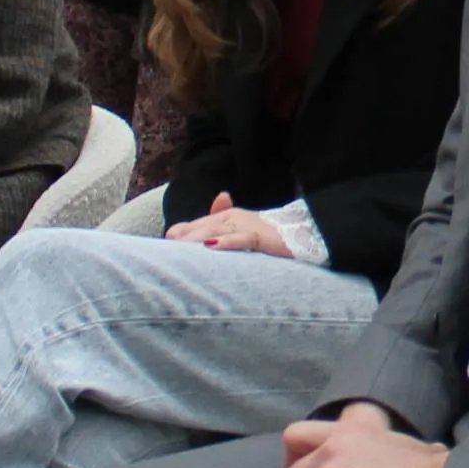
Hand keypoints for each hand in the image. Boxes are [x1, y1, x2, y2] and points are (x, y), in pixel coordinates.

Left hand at [166, 192, 297, 256]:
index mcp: (226, 216)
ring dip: (198, 237)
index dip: (180, 234)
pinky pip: (243, 239)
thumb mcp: (236, 234)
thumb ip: (213, 233)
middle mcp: (234, 218)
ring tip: (181, 248)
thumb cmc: (266, 237)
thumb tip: (181, 235)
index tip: (164, 246)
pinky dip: (228, 242)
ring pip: (218, 230)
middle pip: (203, 226)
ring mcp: (248, 226)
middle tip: (165, 250)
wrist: (304, 235)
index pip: (196, 224)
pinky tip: (213, 246)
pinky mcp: (263, 238)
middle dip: (184, 237)